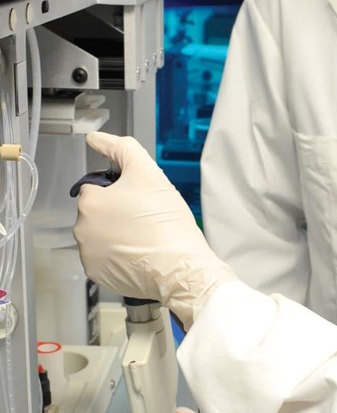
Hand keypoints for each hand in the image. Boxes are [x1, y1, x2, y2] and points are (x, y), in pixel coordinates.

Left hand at [73, 132, 236, 329]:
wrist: (179, 266)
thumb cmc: (165, 221)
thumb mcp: (148, 173)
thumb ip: (121, 149)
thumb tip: (95, 137)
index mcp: (90, 203)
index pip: (98, 186)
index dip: (122, 189)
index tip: (142, 198)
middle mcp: (82, 230)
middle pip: (99, 211)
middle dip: (118, 211)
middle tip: (147, 216)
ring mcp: (88, 255)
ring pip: (102, 234)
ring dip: (119, 232)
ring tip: (147, 235)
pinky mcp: (99, 274)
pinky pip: (106, 257)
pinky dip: (120, 254)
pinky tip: (141, 252)